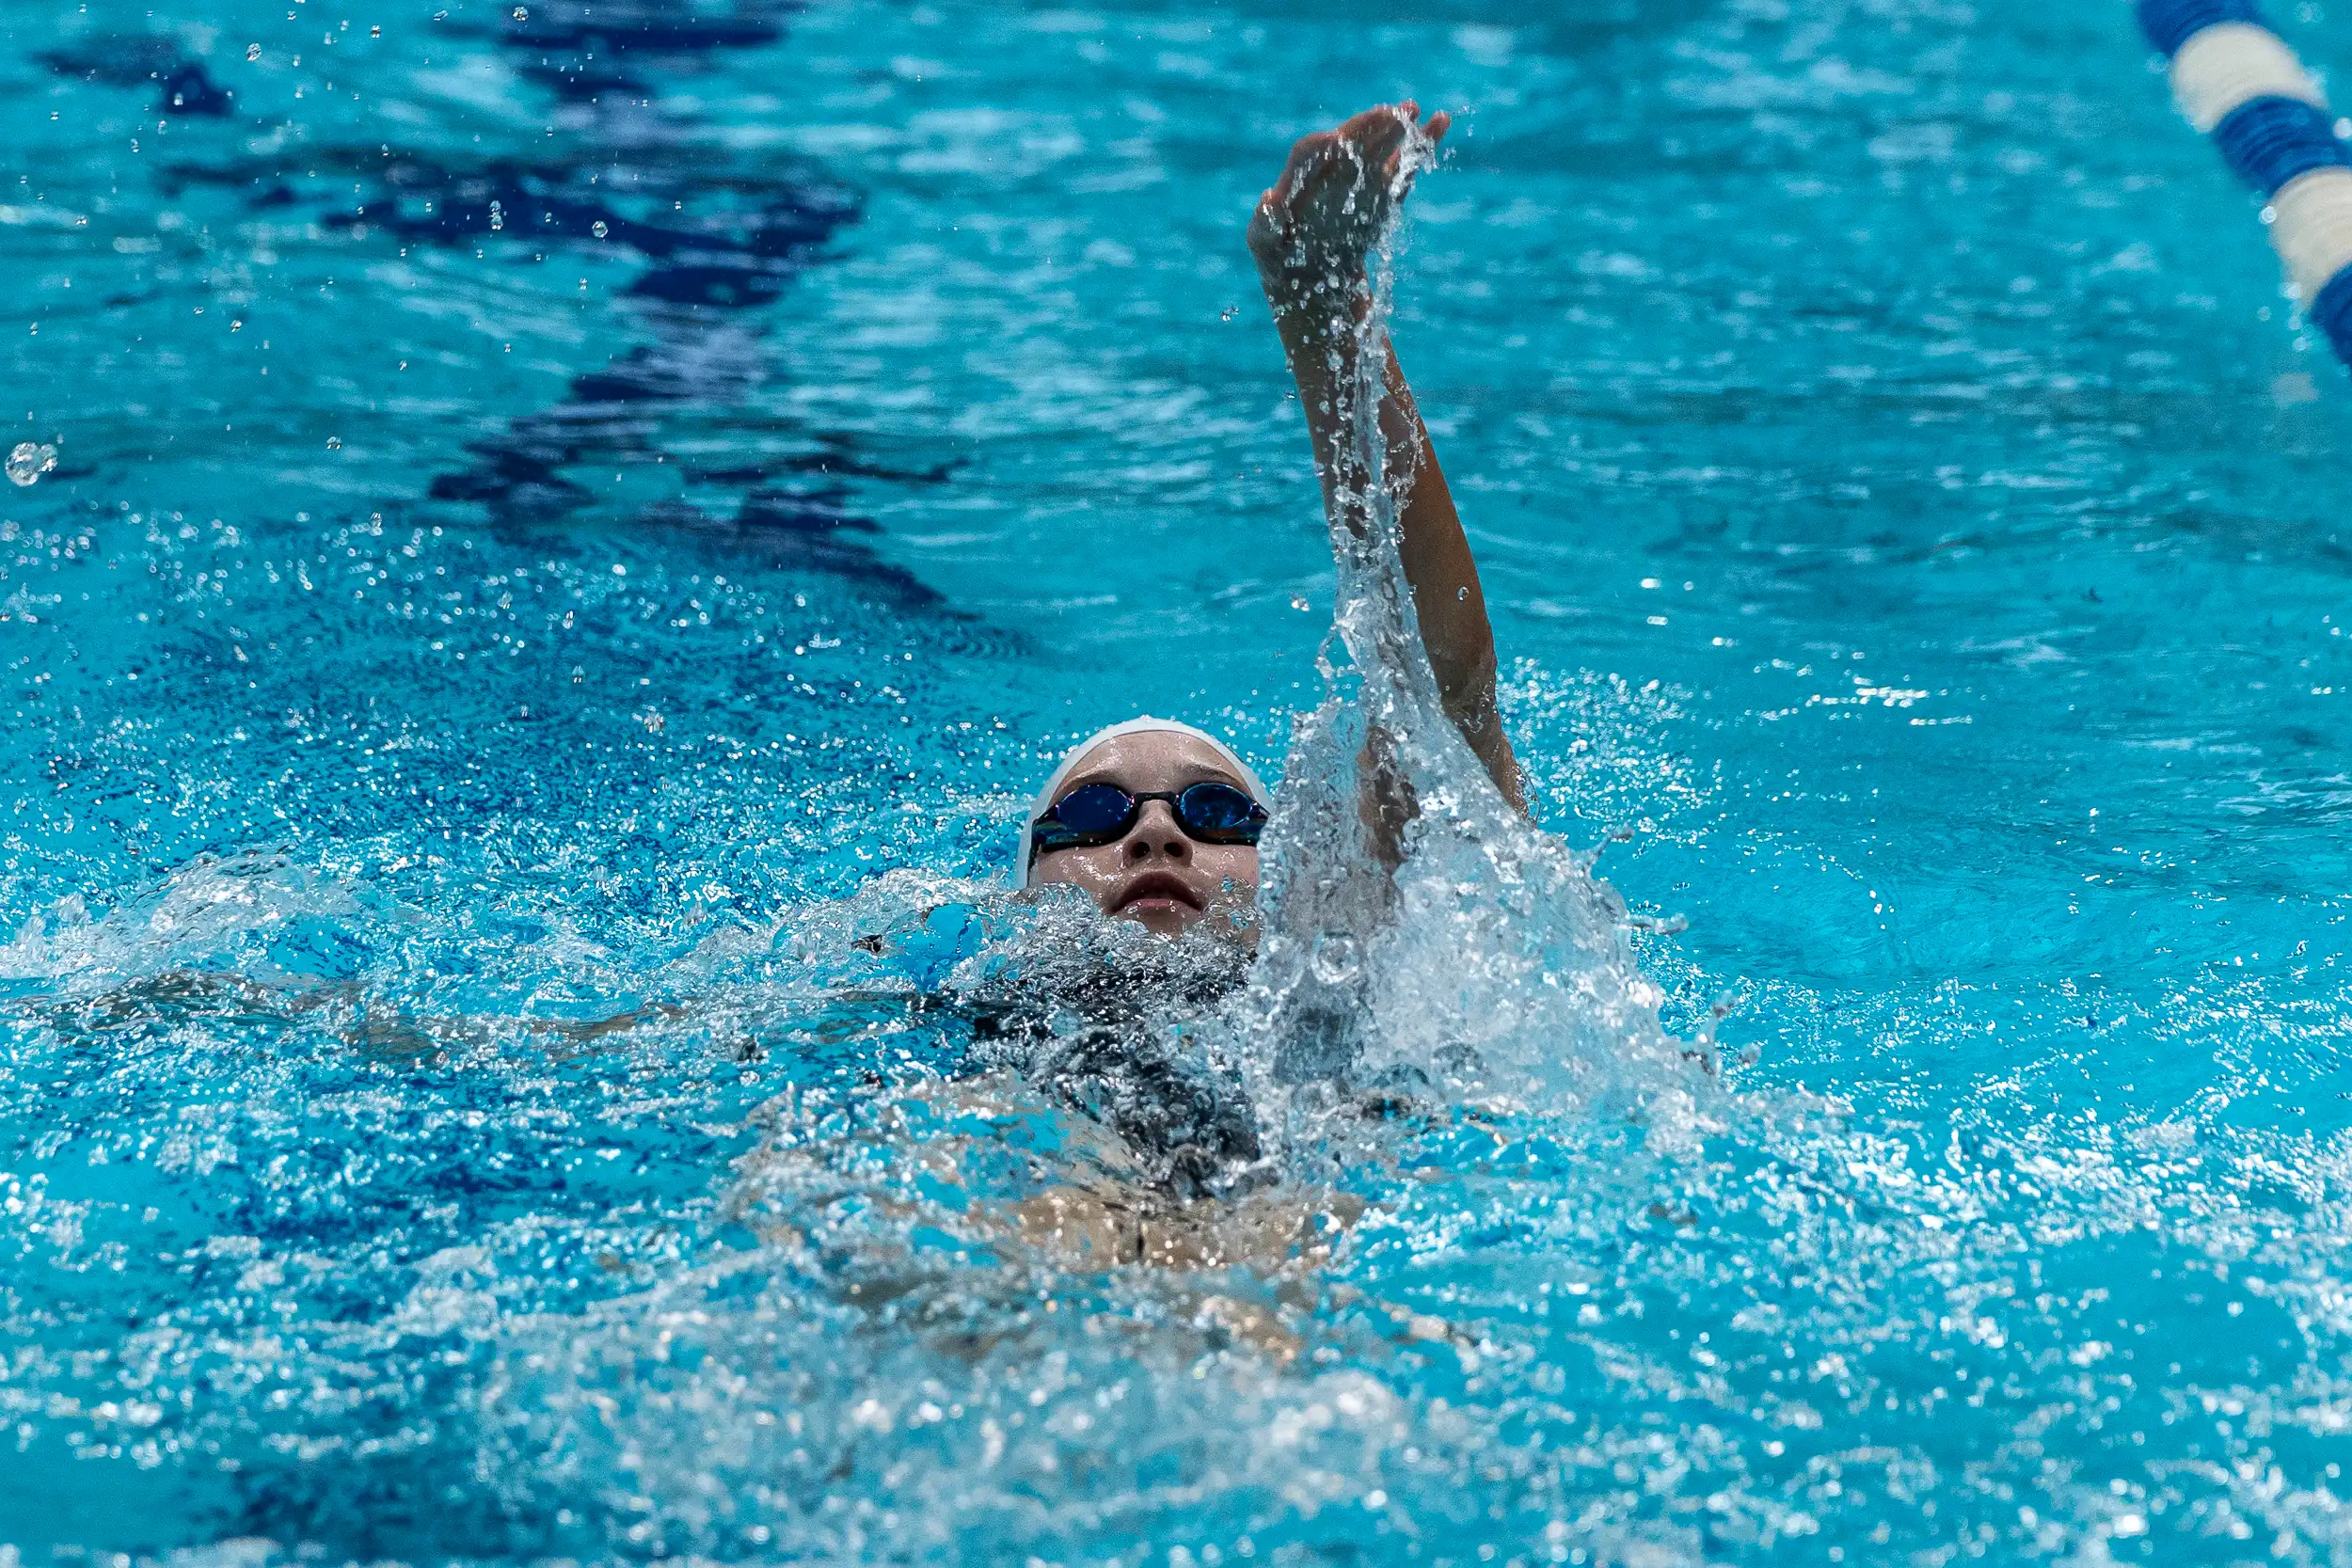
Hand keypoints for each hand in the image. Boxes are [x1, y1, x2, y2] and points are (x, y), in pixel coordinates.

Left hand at [1248, 101, 1449, 312]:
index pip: (1308, 153)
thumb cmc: (1279, 258)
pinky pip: (1404, 167)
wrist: (1311, 276)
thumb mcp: (1263, 245)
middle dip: (1366, 128)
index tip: (1332, 140)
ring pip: (1378, 147)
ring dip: (1395, 128)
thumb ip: (1264, 226)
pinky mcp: (1383, 192)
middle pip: (1348, 142)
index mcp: (1298, 178)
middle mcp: (1329, 171)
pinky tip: (1440, 120)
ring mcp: (1358, 178)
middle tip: (1389, 113)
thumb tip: (1267, 199)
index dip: (1319, 148)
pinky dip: (1421, 146)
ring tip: (1413, 108)